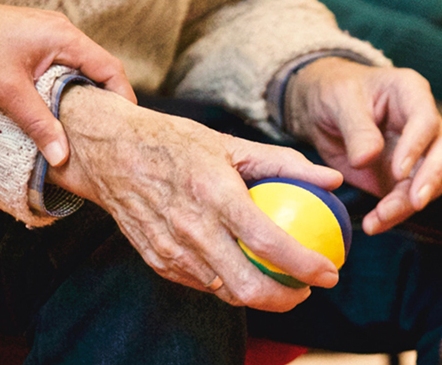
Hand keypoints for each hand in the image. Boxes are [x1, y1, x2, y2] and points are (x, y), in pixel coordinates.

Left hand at [0, 0, 136, 166]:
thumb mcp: (8, 92)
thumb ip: (39, 124)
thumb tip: (62, 157)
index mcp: (64, 37)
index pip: (110, 69)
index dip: (122, 100)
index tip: (125, 129)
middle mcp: (60, 32)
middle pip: (97, 70)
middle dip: (103, 103)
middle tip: (105, 136)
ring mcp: (45, 35)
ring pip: (76, 70)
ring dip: (79, 97)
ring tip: (81, 130)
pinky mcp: (30, 42)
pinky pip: (58, 68)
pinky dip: (61, 89)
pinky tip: (53, 112)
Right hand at [47, 86, 343, 311]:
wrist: (109, 153)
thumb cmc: (174, 143)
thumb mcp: (230, 143)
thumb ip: (284, 163)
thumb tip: (332, 179)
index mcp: (214, 194)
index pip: (268, 242)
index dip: (305, 265)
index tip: (329, 272)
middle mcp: (192, 228)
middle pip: (248, 286)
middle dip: (287, 299)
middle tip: (307, 288)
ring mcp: (171, 250)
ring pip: (225, 292)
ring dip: (259, 295)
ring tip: (281, 283)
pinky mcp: (158, 261)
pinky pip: (202, 284)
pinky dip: (227, 283)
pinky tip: (243, 271)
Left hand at [284, 58, 441, 234]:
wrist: (322, 111)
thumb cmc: (334, 92)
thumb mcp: (339, 101)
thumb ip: (356, 129)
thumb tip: (367, 159)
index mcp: (410, 92)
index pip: (426, 119)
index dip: (416, 146)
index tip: (398, 171)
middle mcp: (423, 122)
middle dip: (432, 178)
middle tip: (415, 202)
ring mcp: (418, 152)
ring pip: (432, 181)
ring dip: (409, 204)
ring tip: (379, 218)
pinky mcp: (405, 177)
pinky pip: (409, 199)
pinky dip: (394, 214)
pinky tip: (374, 224)